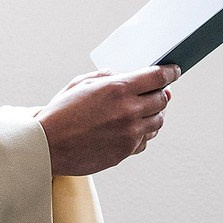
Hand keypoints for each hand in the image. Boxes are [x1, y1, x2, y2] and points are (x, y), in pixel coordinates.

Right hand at [37, 65, 178, 175]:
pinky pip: (145, 141)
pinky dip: (143, 134)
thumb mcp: (81, 84)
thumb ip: (106, 76)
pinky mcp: (125, 152)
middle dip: (161, 94)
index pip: (157, 77)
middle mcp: (128, 111)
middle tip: (157, 92)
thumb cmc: (60, 113)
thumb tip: (123, 74)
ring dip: (154, 114)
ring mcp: (129, 134)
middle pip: (162, 100)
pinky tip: (132, 129)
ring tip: (143, 111)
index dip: (170, 72)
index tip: (174, 71)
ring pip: (158, 122)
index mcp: (118, 89)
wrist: (47, 146)